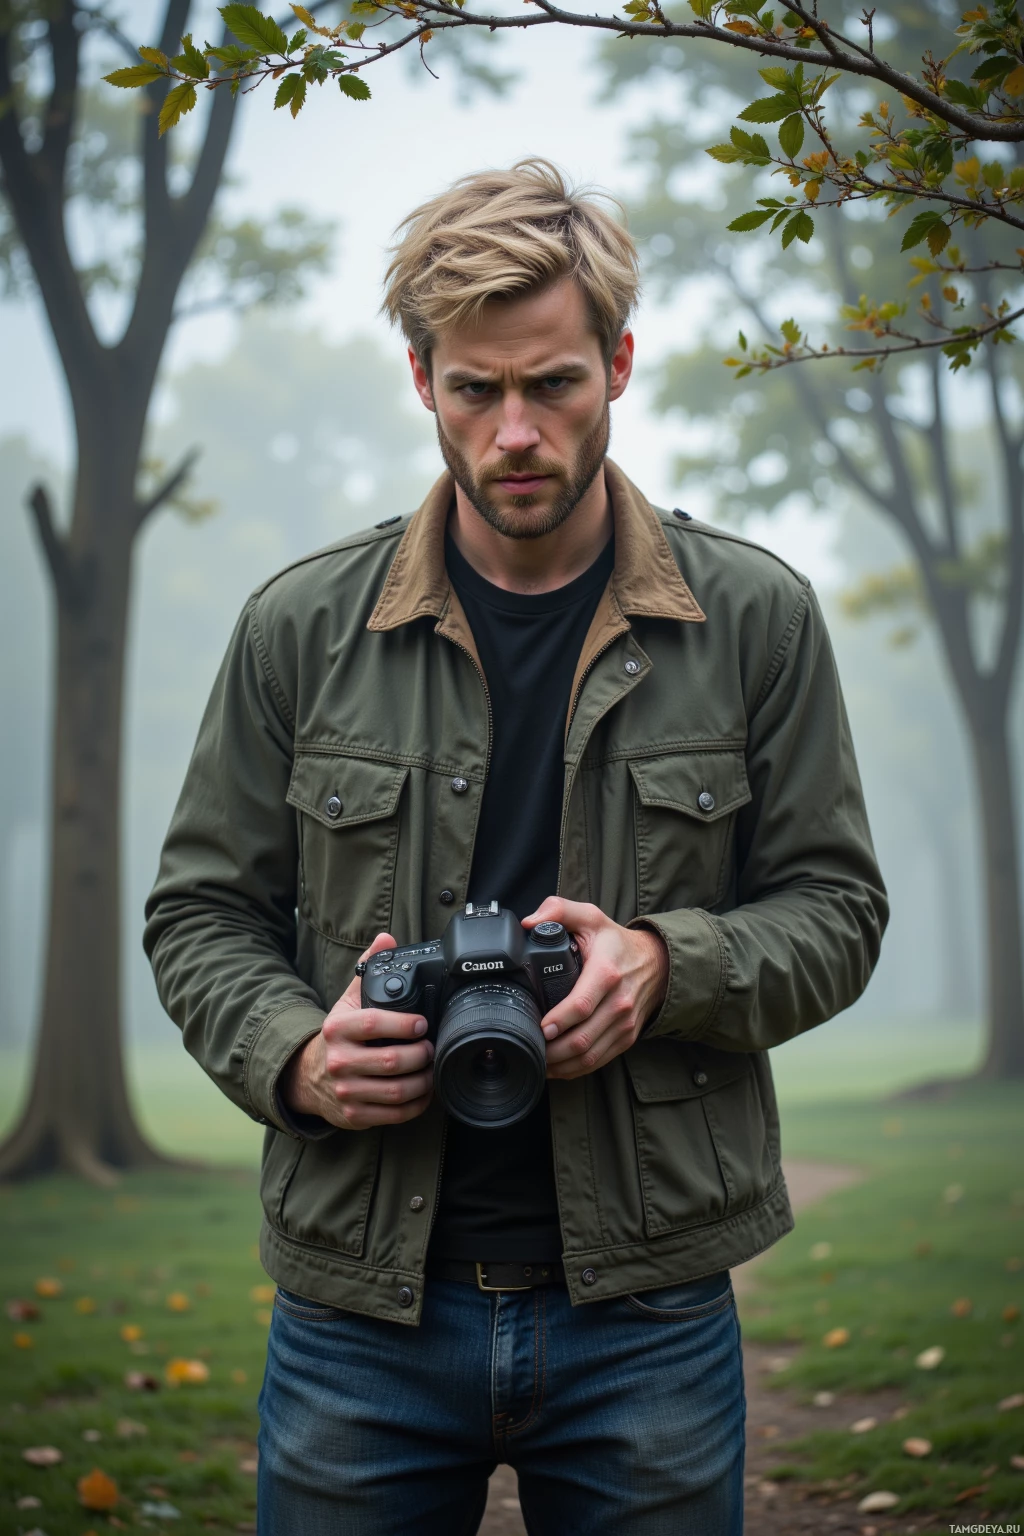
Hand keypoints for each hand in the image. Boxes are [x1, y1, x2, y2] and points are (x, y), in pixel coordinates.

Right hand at [281, 933, 433, 1129]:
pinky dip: (417, 1105)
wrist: (308, 1077)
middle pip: (390, 1062)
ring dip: (424, 1081)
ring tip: (433, 1068)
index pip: (374, 1024)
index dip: (404, 1024)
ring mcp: (346, 1092)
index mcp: (338, 1029)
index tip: (422, 1024)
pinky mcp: (354, 1116)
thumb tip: (385, 938)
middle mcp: (338, 1061)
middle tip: (432, 1048)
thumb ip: (367, 970)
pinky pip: (394, 1115)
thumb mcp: (346, 1003)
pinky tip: (425, 1092)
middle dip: (421, 1055)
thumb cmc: (337, 1037)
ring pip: (396, 1091)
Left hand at [522, 899, 668, 1080]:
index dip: (557, 1021)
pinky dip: (575, 1069)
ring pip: (589, 1056)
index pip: (581, 1005)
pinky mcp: (626, 1037)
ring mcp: (624, 1024)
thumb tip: (528, 923)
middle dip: (551, 1050)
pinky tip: (556, 1067)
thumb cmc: (616, 943)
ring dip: (561, 1064)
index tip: (538, 1027)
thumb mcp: (590, 917)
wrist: (657, 963)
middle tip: (528, 1047)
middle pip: (582, 1038)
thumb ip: (559, 910)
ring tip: (538, 1060)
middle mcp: (619, 1003)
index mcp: (606, 973)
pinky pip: (599, 1061)